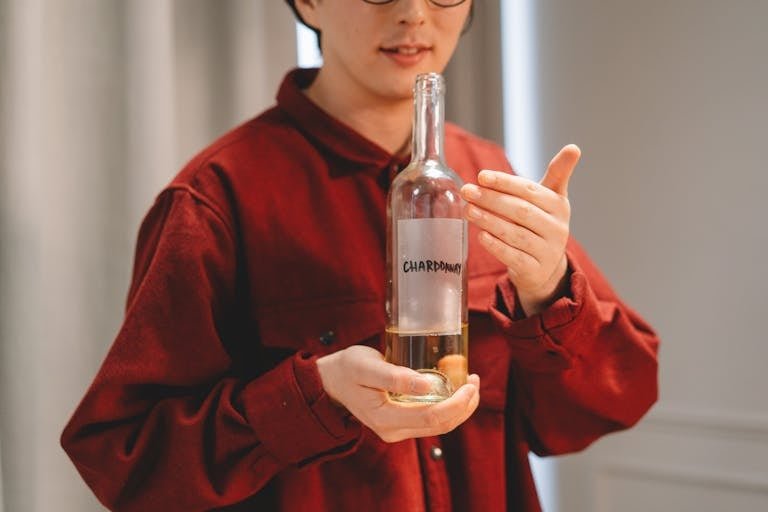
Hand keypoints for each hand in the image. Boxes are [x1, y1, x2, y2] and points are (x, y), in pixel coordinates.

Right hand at [316, 345, 479, 442]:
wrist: (330, 381)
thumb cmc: (346, 369)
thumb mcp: (366, 366)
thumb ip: (394, 376)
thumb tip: (427, 384)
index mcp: (386, 419)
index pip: (433, 418)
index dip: (457, 403)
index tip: (470, 383)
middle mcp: (394, 430)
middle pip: (441, 425)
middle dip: (464, 405)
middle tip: (475, 380)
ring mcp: (397, 429)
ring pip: (439, 425)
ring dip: (459, 407)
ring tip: (470, 383)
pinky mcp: (401, 422)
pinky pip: (431, 419)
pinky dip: (447, 405)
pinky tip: (453, 388)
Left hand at [460, 144, 581, 316]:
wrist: (545, 267)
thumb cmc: (542, 224)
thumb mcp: (551, 199)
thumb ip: (557, 174)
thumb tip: (574, 147)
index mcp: (559, 206)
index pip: (530, 191)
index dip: (504, 182)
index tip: (481, 176)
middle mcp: (557, 229)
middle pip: (521, 211)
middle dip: (491, 200)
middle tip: (467, 191)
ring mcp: (547, 251)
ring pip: (516, 234)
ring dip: (489, 221)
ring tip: (469, 210)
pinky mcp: (535, 270)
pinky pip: (514, 257)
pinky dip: (496, 246)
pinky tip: (481, 236)